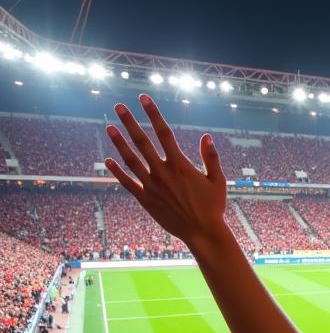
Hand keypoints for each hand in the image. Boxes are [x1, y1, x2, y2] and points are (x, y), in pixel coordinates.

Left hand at [105, 96, 227, 248]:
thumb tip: (206, 136)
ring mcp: (152, 186)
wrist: (203, 233)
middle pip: (142, 141)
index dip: (153, 114)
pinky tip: (108, 160)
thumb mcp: (218, 180)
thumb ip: (211, 157)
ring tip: (109, 127)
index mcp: (180, 164)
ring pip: (131, 160)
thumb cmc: (213, 207)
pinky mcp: (146, 200)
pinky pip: (128, 183)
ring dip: (119, 143)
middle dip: (130, 122)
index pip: (164, 133)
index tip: (144, 98)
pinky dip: (117, 172)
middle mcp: (163, 172)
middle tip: (118, 106)